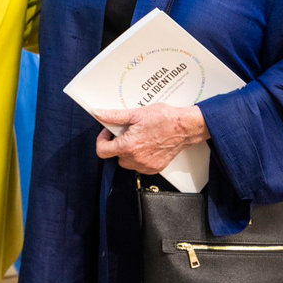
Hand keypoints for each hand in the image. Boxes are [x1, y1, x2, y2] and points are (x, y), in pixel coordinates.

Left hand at [93, 103, 209, 173]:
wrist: (185, 127)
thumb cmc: (164, 119)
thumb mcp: (136, 114)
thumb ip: (114, 116)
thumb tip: (98, 113)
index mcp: (128, 146)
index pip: (102, 151)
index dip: (102, 140)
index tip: (108, 133)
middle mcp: (136, 159)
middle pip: (115, 156)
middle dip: (118, 144)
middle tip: (127, 132)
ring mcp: (146, 165)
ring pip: (127, 162)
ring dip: (128, 152)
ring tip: (138, 138)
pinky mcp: (155, 168)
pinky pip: (140, 166)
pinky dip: (139, 157)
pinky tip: (146, 145)